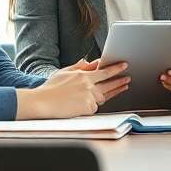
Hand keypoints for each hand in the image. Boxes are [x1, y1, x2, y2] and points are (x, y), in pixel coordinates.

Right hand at [15, 58, 129, 118]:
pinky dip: (92, 106)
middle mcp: (88, 86)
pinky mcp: (87, 109)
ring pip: (103, 96)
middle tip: (128, 78)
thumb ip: (78, 67)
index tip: (124, 65)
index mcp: (83, 75)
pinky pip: (94, 107)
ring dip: (114, 92)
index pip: (104, 71)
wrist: (42, 103)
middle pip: (108, 84)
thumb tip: (88, 62)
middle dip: (120, 81)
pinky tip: (90, 103)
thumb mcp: (64, 72)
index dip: (116, 68)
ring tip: (123, 88)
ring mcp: (88, 98)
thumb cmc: (50, 89)